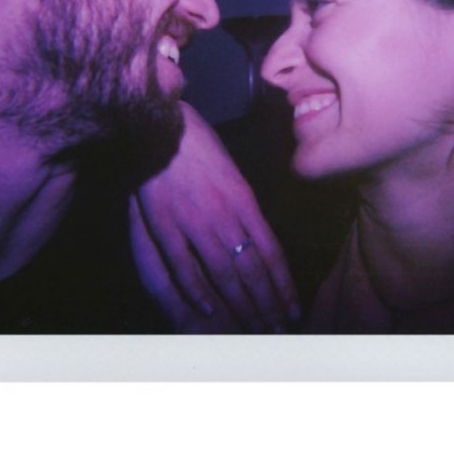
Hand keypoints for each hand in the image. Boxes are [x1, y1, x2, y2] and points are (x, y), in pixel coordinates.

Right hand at [131, 104, 298, 332]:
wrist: (160, 124)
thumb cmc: (197, 145)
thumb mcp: (232, 172)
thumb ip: (244, 207)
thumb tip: (259, 240)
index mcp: (243, 200)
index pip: (271, 252)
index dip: (283, 285)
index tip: (293, 308)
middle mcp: (224, 214)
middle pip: (251, 269)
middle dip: (267, 303)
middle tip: (277, 330)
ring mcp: (193, 222)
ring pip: (223, 272)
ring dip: (241, 304)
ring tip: (252, 327)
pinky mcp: (165, 225)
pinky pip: (184, 265)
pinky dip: (198, 290)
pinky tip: (211, 309)